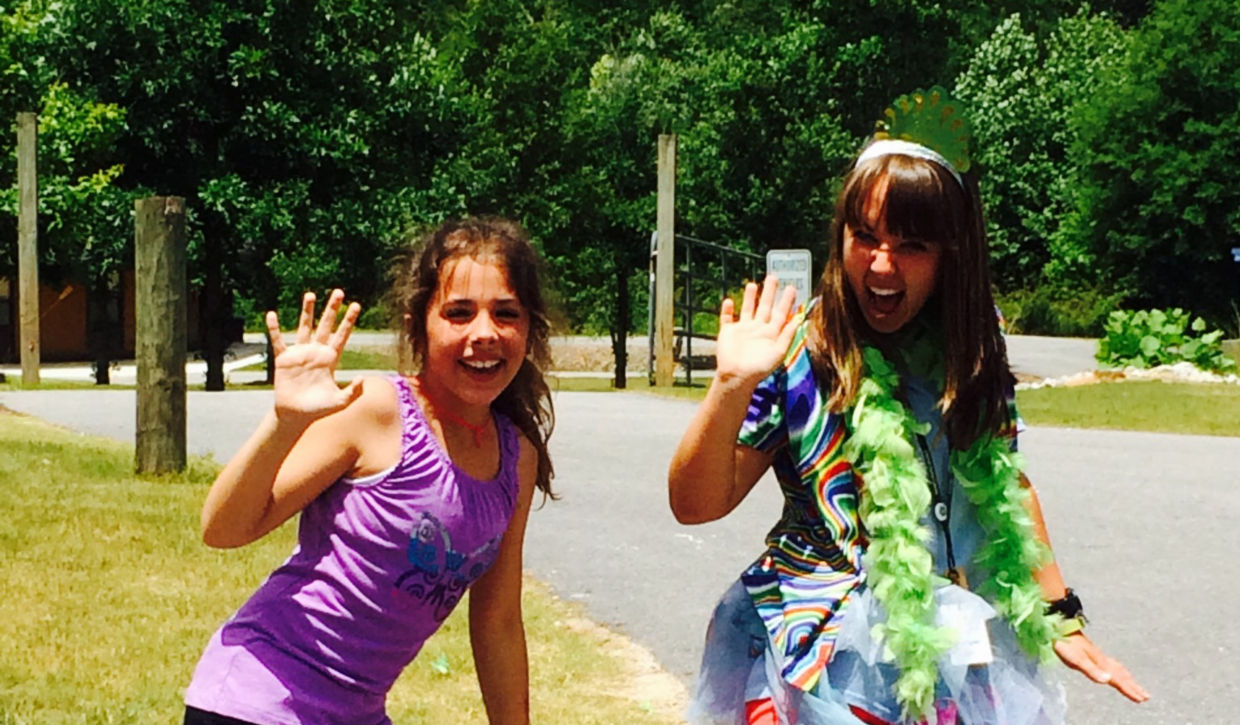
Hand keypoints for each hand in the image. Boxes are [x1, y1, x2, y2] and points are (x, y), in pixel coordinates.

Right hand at [267, 289, 362, 423]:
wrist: (296, 415)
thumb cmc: (318, 409)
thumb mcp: (339, 402)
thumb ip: (353, 392)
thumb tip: (362, 379)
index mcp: (331, 359)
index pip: (342, 336)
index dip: (349, 321)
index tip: (356, 305)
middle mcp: (316, 352)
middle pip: (326, 325)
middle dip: (332, 309)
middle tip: (339, 292)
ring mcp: (300, 354)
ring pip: (304, 327)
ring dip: (307, 311)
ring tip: (310, 294)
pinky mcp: (283, 359)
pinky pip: (278, 341)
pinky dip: (274, 329)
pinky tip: (272, 315)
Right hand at [714, 275, 799, 385]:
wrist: (737, 377)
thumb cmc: (760, 368)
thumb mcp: (779, 352)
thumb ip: (788, 335)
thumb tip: (800, 320)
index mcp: (771, 334)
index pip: (781, 313)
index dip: (786, 301)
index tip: (792, 287)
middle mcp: (758, 329)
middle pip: (765, 307)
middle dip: (770, 292)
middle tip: (774, 277)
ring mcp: (742, 330)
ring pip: (747, 309)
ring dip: (749, 298)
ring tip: (752, 284)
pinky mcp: (727, 333)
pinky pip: (726, 319)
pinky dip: (726, 310)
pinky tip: (728, 301)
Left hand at [1054, 632, 1149, 702]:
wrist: (1060, 627)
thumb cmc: (1066, 644)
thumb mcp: (1077, 659)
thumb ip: (1092, 670)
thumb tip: (1108, 680)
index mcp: (1101, 663)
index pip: (1118, 679)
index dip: (1129, 689)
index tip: (1142, 699)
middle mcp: (1103, 660)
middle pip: (1122, 675)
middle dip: (1134, 686)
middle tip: (1146, 697)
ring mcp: (1099, 657)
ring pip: (1118, 670)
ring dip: (1129, 679)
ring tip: (1137, 687)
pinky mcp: (1094, 654)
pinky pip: (1112, 665)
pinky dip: (1120, 671)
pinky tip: (1116, 672)